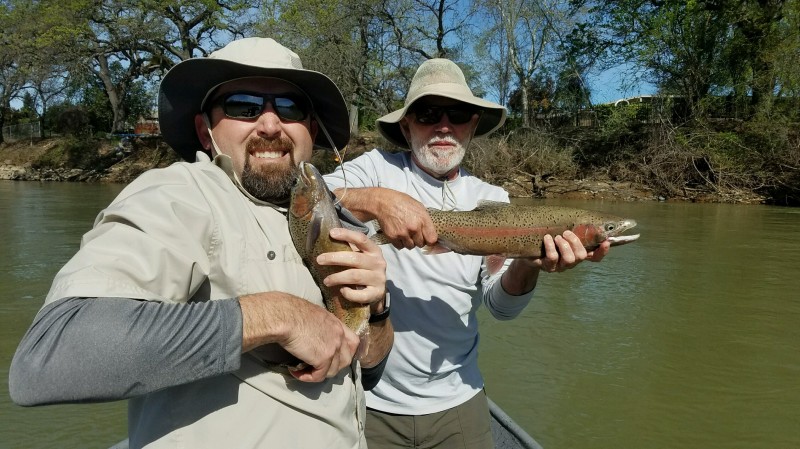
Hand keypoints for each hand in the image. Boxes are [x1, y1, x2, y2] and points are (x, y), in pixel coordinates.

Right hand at [239, 293, 360, 382]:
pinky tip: (296, 372)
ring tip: (302, 370)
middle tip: (316, 367)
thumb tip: (314, 338)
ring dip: (318, 373)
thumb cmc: (290, 312)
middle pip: (346, 360)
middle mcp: (339, 335)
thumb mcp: (313, 317)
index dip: (346, 353)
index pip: (353, 342)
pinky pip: (319, 376)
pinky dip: (307, 377)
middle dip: (333, 367)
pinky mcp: (324, 359)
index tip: (333, 358)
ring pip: (333, 371)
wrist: (285, 316)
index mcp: (336, 324)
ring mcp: (334, 348)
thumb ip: (319, 328)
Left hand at [315, 227, 386, 306]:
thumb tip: (328, 238)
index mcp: (374, 251)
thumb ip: (350, 249)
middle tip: (319, 260)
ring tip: (326, 281)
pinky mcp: (376, 293)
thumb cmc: (365, 270)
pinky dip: (349, 293)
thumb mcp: (361, 257)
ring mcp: (378, 279)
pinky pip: (360, 295)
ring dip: (337, 278)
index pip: (361, 239)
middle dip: (334, 258)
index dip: (347, 234)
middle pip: (355, 258)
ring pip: (354, 276)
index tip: (331, 233)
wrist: (378, 291)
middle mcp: (378, 263)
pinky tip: (342, 290)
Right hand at [374, 190, 436, 249]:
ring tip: (405, 234)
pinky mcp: (393, 237)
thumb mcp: (418, 206)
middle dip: (418, 240)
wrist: (383, 203)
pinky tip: (399, 235)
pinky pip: (400, 246)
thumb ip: (425, 220)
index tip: (427, 239)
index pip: (432, 239)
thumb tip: (430, 231)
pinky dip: (400, 243)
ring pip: (410, 246)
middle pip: (421, 244)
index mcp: (422, 220)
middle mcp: (414, 228)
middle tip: (414, 234)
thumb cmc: (401, 202)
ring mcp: (403, 233)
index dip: (430, 240)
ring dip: (409, 242)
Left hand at [526, 230, 610, 272]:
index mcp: (576, 253)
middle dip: (575, 242)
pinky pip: (553, 258)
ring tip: (557, 237)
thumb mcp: (560, 231)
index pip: (594, 257)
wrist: (527, 248)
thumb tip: (583, 215)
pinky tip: (547, 238)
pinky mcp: (547, 267)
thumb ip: (572, 228)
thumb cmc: (547, 237)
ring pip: (569, 259)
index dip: (602, 252)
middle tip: (566, 232)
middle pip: (581, 256)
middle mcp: (571, 262)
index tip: (606, 241)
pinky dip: (551, 246)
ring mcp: (559, 266)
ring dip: (564, 245)